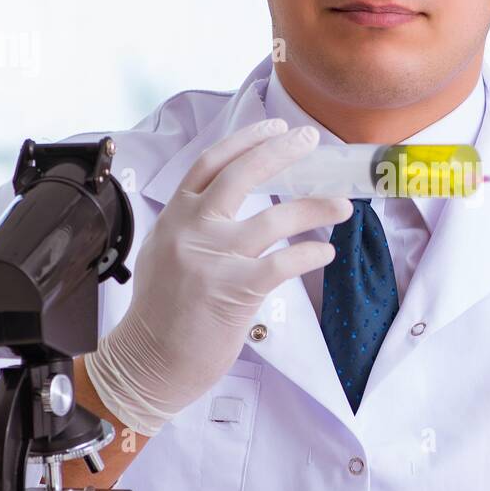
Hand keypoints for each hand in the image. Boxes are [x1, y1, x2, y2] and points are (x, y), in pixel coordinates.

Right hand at [84, 118, 352, 435]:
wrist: (147, 364)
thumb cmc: (161, 315)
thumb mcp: (165, 254)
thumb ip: (192, 226)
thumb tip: (225, 206)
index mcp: (174, 217)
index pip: (211, 163)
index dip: (246, 139)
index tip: (276, 126)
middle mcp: (192, 230)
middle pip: (242, 174)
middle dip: (282, 151)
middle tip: (312, 140)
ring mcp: (213, 259)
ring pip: (274, 218)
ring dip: (315, 208)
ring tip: (341, 206)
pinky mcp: (234, 291)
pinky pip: (284, 262)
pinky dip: (310, 254)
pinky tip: (324, 253)